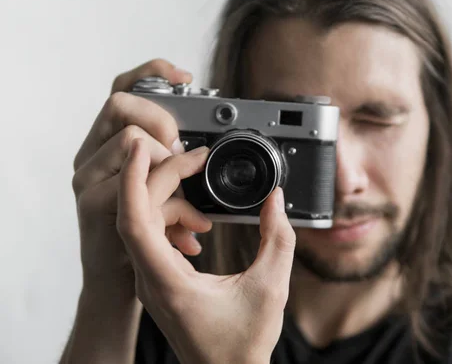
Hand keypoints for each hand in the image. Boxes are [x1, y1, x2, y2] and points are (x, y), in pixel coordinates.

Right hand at [71, 58, 201, 294]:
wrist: (121, 282)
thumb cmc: (147, 233)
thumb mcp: (164, 193)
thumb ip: (175, 168)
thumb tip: (204, 154)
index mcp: (107, 145)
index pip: (121, 91)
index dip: (152, 74)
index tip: (186, 78)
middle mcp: (92, 156)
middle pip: (121, 104)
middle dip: (162, 121)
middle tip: (183, 151)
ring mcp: (89, 179)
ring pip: (132, 140)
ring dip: (171, 167)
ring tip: (190, 205)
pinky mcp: (94, 205)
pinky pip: (139, 183)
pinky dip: (175, 206)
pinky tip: (188, 231)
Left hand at [117, 139, 295, 363]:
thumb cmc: (242, 344)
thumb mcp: (271, 288)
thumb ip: (277, 238)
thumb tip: (275, 200)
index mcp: (167, 283)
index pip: (134, 221)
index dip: (135, 179)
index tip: (142, 147)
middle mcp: (150, 280)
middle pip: (136, 213)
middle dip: (158, 174)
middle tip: (189, 154)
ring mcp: (151, 280)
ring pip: (143, 222)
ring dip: (167, 195)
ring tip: (195, 180)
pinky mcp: (159, 279)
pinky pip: (153, 235)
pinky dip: (172, 215)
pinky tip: (198, 218)